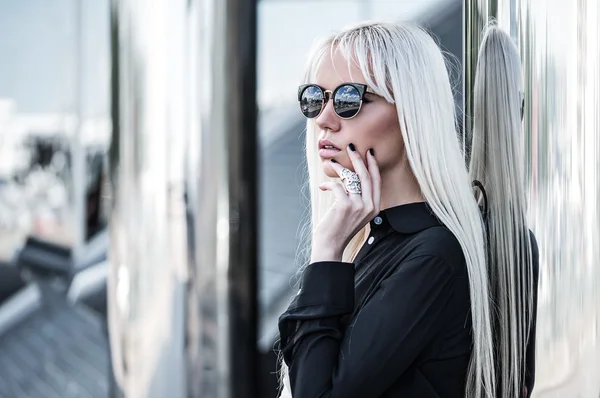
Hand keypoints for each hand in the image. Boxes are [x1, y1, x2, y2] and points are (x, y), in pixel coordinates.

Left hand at [311, 145, 380, 262]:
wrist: (330, 245)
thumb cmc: (339, 227)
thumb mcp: (355, 212)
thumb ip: (358, 196)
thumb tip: (352, 175)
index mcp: (374, 207)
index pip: (376, 181)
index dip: (373, 165)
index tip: (369, 152)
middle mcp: (369, 206)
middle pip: (366, 175)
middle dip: (358, 158)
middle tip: (351, 147)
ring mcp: (358, 206)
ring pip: (351, 178)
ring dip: (339, 168)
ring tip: (332, 163)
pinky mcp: (345, 205)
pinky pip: (337, 185)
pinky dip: (328, 184)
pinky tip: (322, 187)